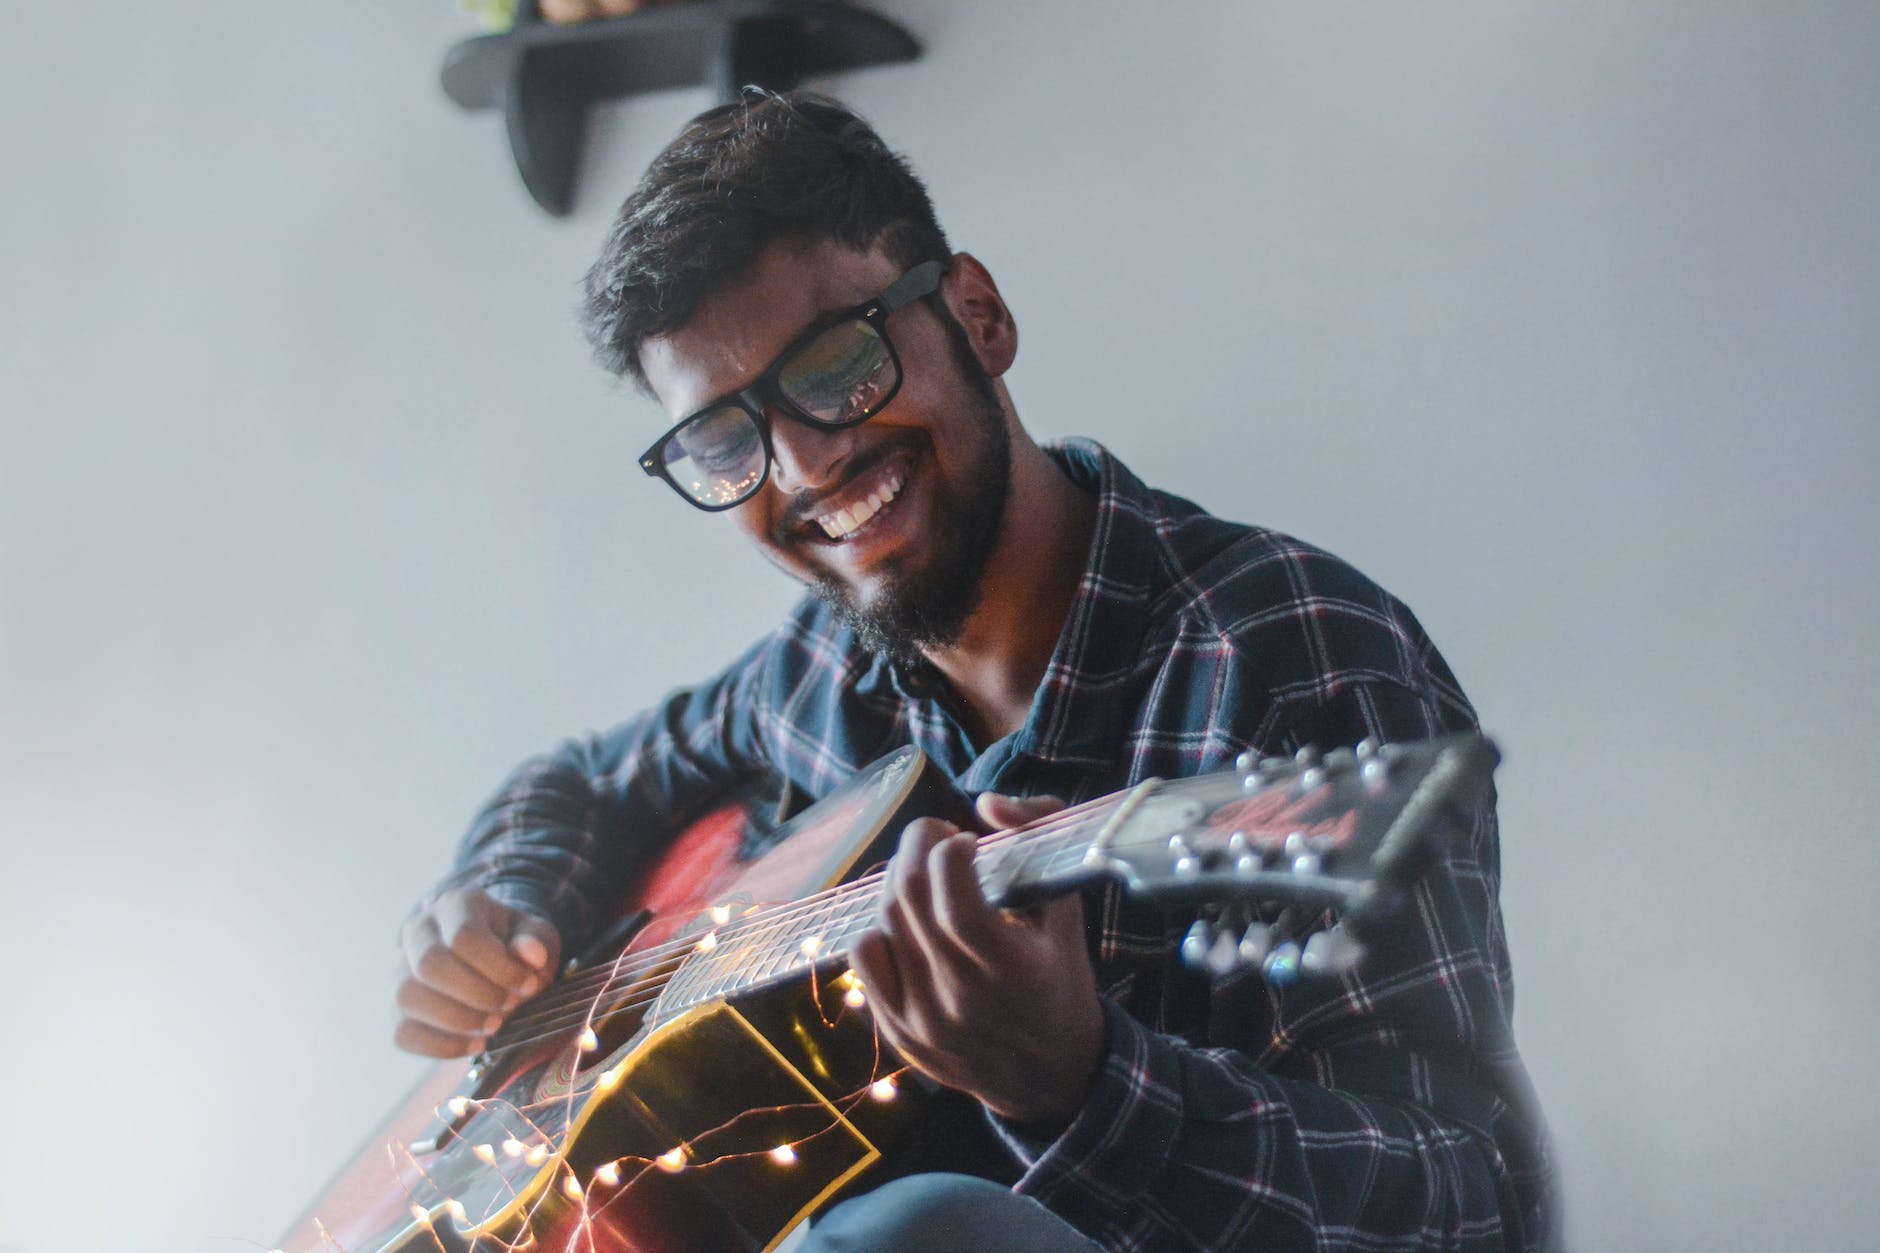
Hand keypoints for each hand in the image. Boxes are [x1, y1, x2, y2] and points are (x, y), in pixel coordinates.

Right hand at [394, 887, 561, 1057]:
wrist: (490, 959)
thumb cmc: (514, 944)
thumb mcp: (536, 935)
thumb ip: (536, 941)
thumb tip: (532, 955)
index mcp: (456, 905)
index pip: (465, 937)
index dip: (498, 967)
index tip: (527, 985)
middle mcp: (419, 931)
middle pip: (430, 964)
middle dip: (476, 994)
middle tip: (507, 1007)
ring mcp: (400, 970)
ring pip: (408, 996)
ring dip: (457, 1020)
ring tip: (493, 1027)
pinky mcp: (395, 1009)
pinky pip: (402, 1032)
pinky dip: (440, 1046)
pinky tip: (475, 1045)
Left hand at [849, 793, 1105, 1131]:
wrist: (1049, 1077)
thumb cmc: (1060, 982)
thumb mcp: (1068, 914)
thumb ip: (1040, 842)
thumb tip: (989, 803)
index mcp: (1010, 969)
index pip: (954, 897)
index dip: (950, 850)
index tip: (967, 840)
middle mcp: (961, 998)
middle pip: (909, 898)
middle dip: (917, 846)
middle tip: (936, 835)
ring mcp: (923, 1019)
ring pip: (884, 922)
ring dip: (898, 880)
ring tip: (923, 873)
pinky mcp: (898, 1032)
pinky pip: (864, 960)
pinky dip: (878, 926)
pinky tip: (905, 921)